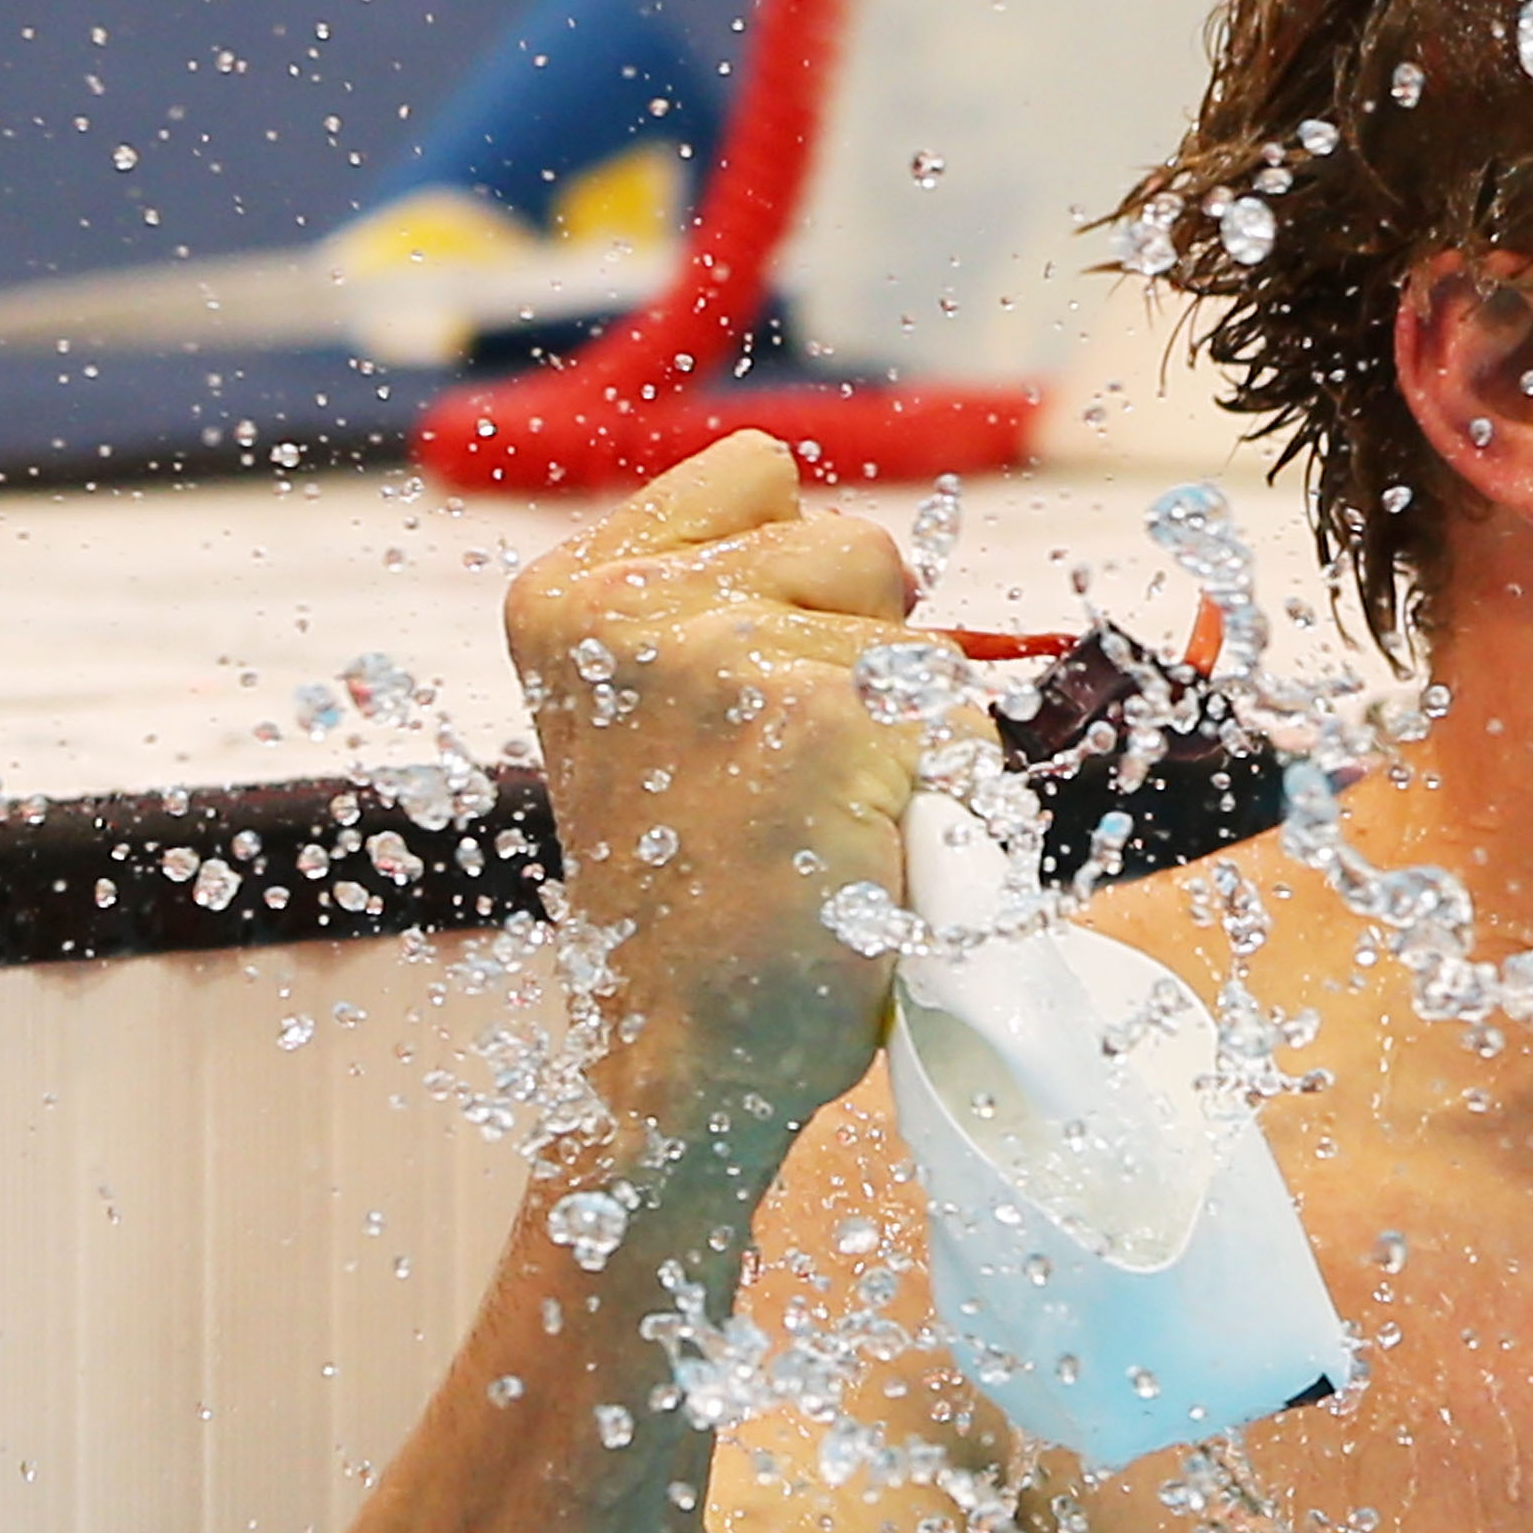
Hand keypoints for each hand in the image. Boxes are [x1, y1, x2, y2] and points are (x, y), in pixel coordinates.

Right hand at [503, 434, 932, 1167]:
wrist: (687, 1060)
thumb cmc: (703, 900)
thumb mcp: (665, 717)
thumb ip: (729, 610)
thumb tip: (879, 549)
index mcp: (571, 594)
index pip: (759, 472)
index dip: (803, 577)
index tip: (758, 701)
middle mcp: (624, 607)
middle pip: (859, 545)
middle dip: (868, 657)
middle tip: (796, 785)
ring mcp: (717, 654)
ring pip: (922, 641)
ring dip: (911, 736)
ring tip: (824, 827)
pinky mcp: (816, 718)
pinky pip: (961, 720)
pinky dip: (947, 795)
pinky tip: (862, 857)